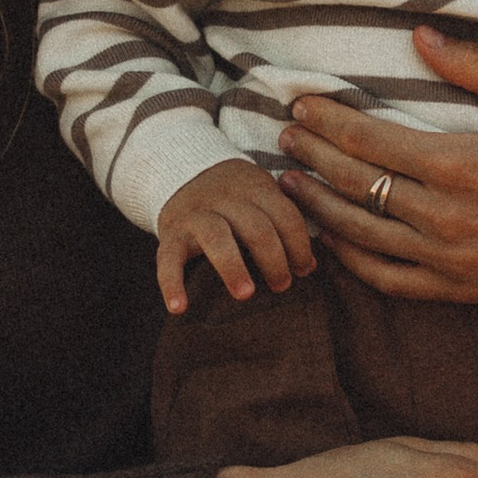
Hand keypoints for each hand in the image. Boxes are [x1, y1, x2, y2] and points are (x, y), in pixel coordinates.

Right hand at [155, 158, 315, 313]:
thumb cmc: (236, 196)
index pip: (285, 216)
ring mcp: (196, 215)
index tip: (304, 270)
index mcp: (255, 188)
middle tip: (281, 286)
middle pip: (256, 228)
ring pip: (217, 238)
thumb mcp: (263, 197)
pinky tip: (179, 308)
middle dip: (274, 260)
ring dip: (233, 267)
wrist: (183, 169)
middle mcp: (225, 199)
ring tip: (246, 294)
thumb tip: (310, 267)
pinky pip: (168, 259)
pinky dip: (171, 284)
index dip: (299, 245)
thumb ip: (286, 225)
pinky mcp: (171, 233)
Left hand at [279, 27, 477, 307]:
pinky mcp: (453, 289)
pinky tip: (329, 238)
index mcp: (458, 164)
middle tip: (285, 135)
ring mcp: (445, 258)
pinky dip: (349, 258)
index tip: (301, 105)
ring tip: (289, 183)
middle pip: (352, 183)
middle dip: (310, 156)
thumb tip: (421, 36)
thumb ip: (475, 67)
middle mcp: (442, 215)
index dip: (326, 121)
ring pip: (357, 232)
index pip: (367, 140)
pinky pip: (384, 277)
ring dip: (315, 206)